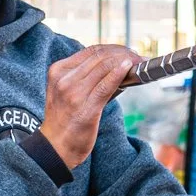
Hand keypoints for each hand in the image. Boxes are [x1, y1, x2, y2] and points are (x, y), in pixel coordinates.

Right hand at [41, 45, 137, 169]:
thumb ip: (84, 76)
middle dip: (123, 53)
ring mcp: (73, 93)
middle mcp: (64, 79)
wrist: (56, 147)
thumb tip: (115, 65)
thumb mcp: (67, 90)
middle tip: (138, 56)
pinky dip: (120, 73)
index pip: (91, 50)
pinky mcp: (85, 108)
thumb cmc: (66, 119)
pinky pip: (106, 85)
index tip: (127, 51)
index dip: (113, 48)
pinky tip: (129, 68)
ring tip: (139, 63)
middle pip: (99, 56)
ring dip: (126, 61)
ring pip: (105, 67)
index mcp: (58, 71)